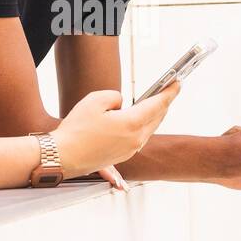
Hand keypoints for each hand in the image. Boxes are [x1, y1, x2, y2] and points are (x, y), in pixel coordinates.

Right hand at [55, 83, 178, 178]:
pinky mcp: (122, 156)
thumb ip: (115, 96)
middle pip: (157, 117)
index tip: (177, 83)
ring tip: (154, 103)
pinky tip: (138, 121)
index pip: (158, 104)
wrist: (63, 157)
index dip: (170, 91)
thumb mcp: (95, 100)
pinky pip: (139, 138)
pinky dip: (143, 126)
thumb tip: (122, 103)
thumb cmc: (76, 130)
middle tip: (168, 90)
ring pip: (148, 129)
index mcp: (132, 124)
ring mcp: (130, 150)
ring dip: (153, 115)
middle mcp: (135, 139)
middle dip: (163, 102)